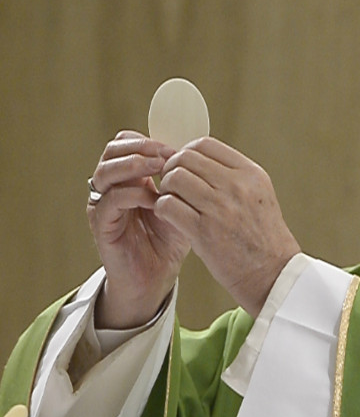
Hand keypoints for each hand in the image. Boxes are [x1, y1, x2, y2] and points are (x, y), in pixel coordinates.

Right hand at [87, 131, 189, 328]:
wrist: (157, 276)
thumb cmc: (170, 239)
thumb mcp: (183, 202)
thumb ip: (184, 179)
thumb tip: (200, 153)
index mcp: (130, 176)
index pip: (128, 142)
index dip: (151, 140)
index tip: (177, 147)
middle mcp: (112, 186)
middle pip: (113, 150)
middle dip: (141, 147)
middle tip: (167, 154)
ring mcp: (104, 204)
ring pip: (105, 171)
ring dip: (134, 165)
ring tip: (160, 168)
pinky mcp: (102, 225)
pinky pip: (109, 200)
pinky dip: (132, 194)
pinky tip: (155, 199)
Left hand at [154, 137, 299, 315]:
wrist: (273, 273)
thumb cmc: (264, 238)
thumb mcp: (259, 196)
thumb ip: (234, 176)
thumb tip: (197, 160)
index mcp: (251, 174)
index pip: (205, 144)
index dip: (187, 152)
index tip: (183, 167)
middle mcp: (237, 186)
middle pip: (186, 158)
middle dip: (172, 169)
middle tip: (173, 186)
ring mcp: (220, 207)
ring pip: (174, 178)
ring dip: (166, 189)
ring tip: (173, 202)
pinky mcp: (204, 231)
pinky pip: (168, 205)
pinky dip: (163, 209)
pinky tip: (171, 217)